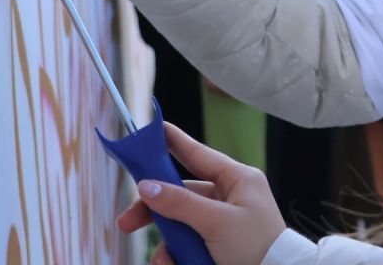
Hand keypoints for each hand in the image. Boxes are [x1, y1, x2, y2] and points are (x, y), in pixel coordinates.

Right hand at [118, 123, 286, 264]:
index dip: (174, 143)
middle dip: (154, 210)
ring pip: (181, 223)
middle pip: (181, 194)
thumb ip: (180, 203)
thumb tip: (147, 185)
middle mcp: (230, 197)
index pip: (199, 155)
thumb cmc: (256, 247)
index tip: (151, 131)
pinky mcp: (217, 245)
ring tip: (164, 262)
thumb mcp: (217, 222)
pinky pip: (188, 244)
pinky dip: (177, 256)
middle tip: (126, 222)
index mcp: (238, 179)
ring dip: (167, 244)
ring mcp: (223, 222)